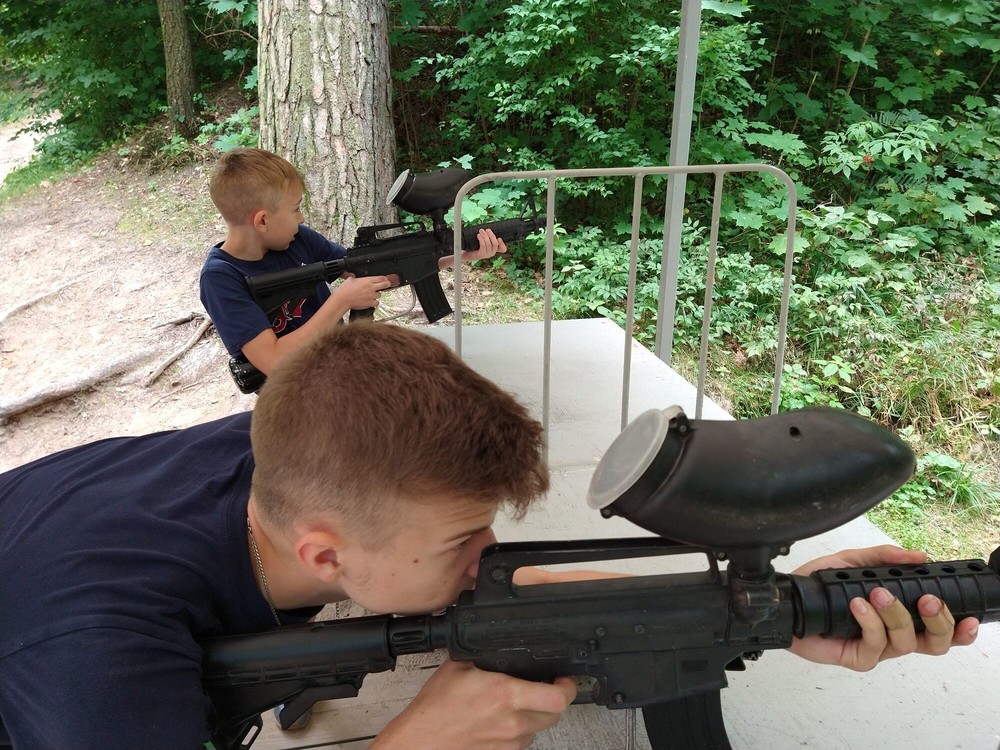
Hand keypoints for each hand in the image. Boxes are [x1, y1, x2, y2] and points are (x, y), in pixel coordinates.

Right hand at [333, 275, 391, 309]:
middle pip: (385, 284)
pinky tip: (371, 301)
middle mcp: (371, 287)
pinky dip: (375, 303)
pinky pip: (376, 303)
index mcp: (367, 280)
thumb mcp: (350, 279)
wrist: (342, 299)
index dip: (385, 278)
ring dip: (377, 295)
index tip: (386, 279)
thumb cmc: (344, 290)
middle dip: (387, 284)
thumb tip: (353, 276)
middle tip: (387, 285)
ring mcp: (371, 296)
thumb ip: (354, 278)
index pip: (381, 278)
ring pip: (380, 295)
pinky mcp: (369, 303)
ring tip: (372, 295)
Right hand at [373, 659, 575, 749]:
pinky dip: (520, 730)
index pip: (557, 698)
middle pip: (555, 715)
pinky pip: (523, 742)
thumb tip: (497, 641)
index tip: (564, 679)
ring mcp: (509, 743)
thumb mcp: (459, 667)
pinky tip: (503, 720)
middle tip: (544, 688)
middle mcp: (512, 722)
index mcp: (504, 695)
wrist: (421, 742)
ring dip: (535, 715)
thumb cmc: (435, 709)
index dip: (568, 687)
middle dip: (554, 699)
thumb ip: (484, 654)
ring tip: (517, 704)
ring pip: (539, 728)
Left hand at [788, 545, 979, 670]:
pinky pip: (875, 644)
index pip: (939, 628)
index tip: (971, 616)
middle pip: (935, 644)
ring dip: (896, 615)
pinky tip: (857, 604)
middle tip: (927, 599)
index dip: (959, 628)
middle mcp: (893, 634)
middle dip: (938, 621)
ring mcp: (876, 649)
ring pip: (906, 643)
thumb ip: (884, 557)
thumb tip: (919, 556)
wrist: (787, 600)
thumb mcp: (852, 562)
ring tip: (877, 593)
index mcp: (899, 615)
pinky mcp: (857, 658)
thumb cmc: (818, 584)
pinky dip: (869, 622)